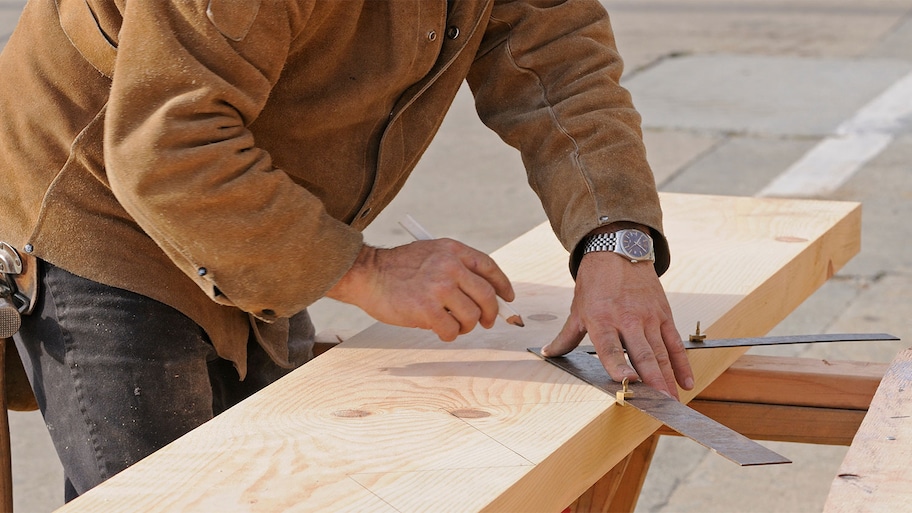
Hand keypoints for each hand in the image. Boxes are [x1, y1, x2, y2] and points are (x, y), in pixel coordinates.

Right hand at [327, 240, 514, 340]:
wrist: (366, 274)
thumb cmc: (396, 269)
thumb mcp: (430, 253)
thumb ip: (455, 268)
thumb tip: (485, 295)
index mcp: (452, 250)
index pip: (489, 268)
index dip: (502, 285)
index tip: (507, 298)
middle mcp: (449, 266)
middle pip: (486, 295)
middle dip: (490, 313)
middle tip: (486, 322)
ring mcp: (439, 288)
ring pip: (472, 316)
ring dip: (466, 326)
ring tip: (453, 326)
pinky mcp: (427, 309)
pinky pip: (452, 330)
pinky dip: (449, 335)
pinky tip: (440, 331)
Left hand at [541, 251, 693, 398]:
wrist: (617, 250)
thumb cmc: (595, 282)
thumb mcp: (577, 309)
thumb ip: (566, 337)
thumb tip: (548, 354)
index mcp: (602, 320)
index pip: (610, 348)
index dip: (619, 365)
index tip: (629, 381)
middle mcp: (627, 320)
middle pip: (643, 354)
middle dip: (653, 381)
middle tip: (660, 404)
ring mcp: (648, 317)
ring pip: (661, 352)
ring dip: (668, 378)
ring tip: (672, 401)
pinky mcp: (663, 314)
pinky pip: (675, 342)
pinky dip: (681, 363)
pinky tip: (686, 381)